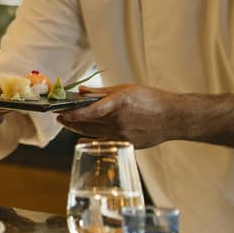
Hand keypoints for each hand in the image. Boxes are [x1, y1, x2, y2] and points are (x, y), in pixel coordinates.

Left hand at [56, 84, 174, 147]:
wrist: (174, 118)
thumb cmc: (151, 99)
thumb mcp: (126, 89)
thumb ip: (102, 92)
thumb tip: (81, 92)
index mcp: (120, 103)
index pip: (90, 111)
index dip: (72, 113)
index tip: (59, 112)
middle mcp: (119, 121)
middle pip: (88, 122)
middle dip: (71, 119)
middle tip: (59, 115)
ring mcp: (123, 134)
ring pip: (93, 132)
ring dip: (78, 128)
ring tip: (67, 123)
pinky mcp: (127, 143)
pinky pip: (104, 141)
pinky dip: (91, 139)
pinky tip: (82, 137)